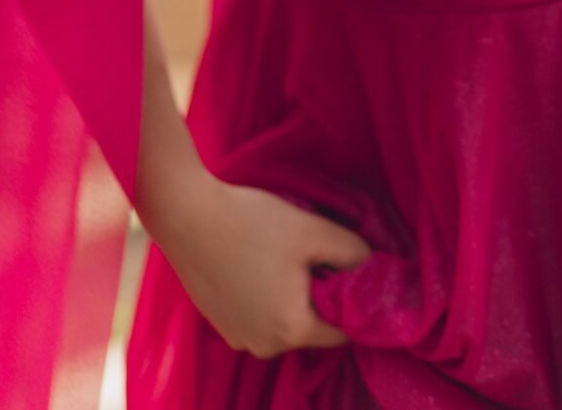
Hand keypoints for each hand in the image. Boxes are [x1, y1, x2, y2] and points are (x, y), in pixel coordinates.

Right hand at [156, 171, 373, 357]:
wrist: (186, 214)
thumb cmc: (252, 222)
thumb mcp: (312, 231)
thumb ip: (351, 252)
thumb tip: (375, 266)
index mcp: (291, 330)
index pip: (341, 332)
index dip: (351, 303)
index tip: (346, 270)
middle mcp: (263, 346)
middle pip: (310, 326)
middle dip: (318, 294)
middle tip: (312, 252)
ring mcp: (237, 338)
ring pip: (284, 320)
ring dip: (291, 294)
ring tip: (282, 253)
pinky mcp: (219, 323)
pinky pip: (258, 315)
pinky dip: (265, 294)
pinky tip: (257, 259)